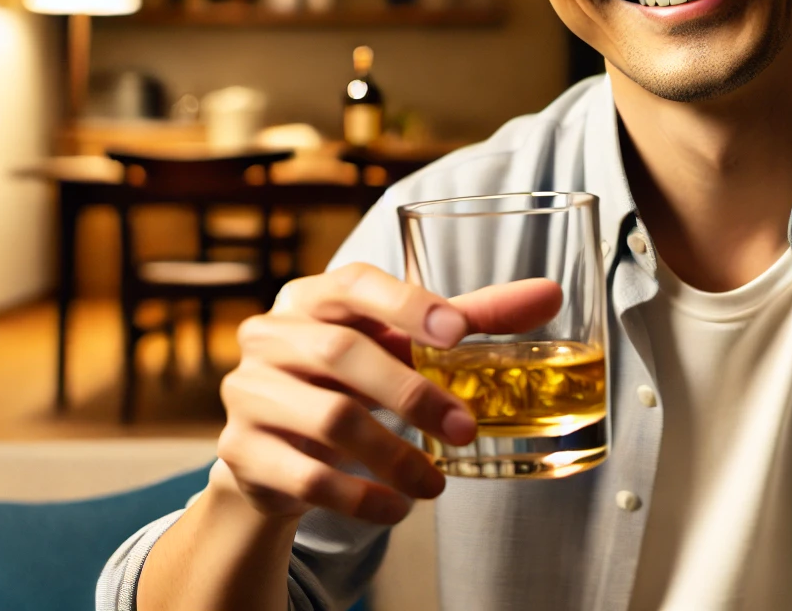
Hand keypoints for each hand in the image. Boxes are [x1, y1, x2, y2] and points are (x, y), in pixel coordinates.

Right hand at [213, 262, 561, 525]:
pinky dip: (358, 497)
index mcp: (310, 297)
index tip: (458, 334)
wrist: (273, 446)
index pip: (354, 284)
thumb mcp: (399, 345)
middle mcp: (271, 336)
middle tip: (465, 430)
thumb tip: (550, 295)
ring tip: (434, 484)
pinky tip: (394, 508)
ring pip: (327, 419)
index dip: (406, 304)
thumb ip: (469, 320)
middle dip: (412, 394)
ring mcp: (249, 392)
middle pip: (341, 354)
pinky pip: (305, 476)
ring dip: (393, 455)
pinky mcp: (242, 450)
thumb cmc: (350, 378)